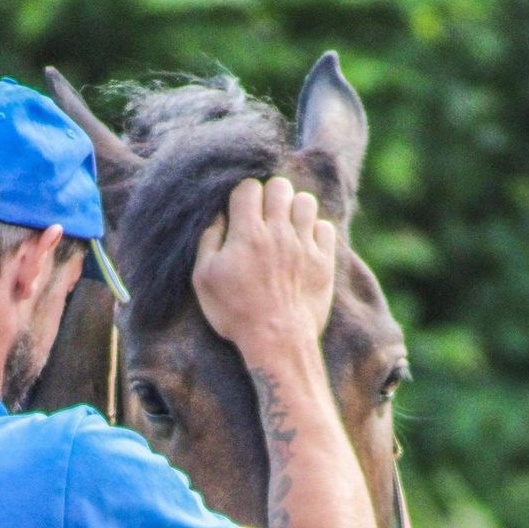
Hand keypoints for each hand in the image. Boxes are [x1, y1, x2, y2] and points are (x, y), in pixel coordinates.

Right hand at [192, 176, 336, 358]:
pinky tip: (303, 244)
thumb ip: (208, 241)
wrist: (277, 342)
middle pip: (279, 186)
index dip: (242, 196)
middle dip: (269, 195)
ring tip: (286, 226)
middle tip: (263, 217)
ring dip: (294, 208)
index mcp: (247, 233)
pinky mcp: (324, 261)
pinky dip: (315, 230)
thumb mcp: (204, 280)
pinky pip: (324, 227)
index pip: (248, 187)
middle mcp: (278, 232)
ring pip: (306, 201)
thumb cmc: (236, 313)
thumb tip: (218, 217)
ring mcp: (304, 245)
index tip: (240, 213)